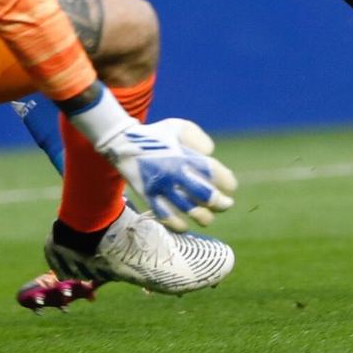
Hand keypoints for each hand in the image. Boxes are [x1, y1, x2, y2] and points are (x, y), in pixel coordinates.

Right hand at [98, 119, 237, 231]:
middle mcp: (175, 173)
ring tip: (208, 217)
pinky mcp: (149, 195)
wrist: (122, 142)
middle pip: (205, 195)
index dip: (227, 182)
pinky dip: (177, 224)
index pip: (214, 172)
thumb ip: (198, 139)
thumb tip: (210, 155)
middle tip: (226, 205)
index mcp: (184, 155)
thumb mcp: (178, 127)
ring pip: (188, 210)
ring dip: (203, 217)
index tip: (230, 186)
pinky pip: (165, 216)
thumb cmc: (156, 134)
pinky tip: (186, 225)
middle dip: (220, 203)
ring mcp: (161, 186)